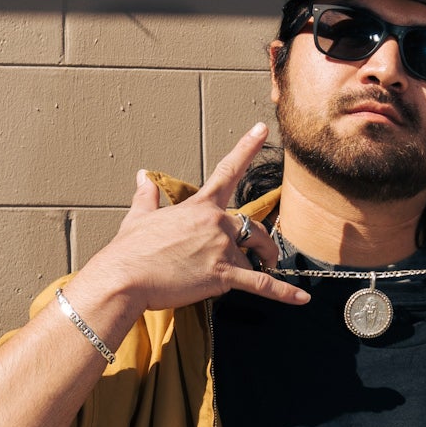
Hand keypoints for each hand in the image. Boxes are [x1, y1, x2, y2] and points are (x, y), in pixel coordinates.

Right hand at [70, 124, 308, 330]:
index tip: (262, 128)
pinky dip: (284, 292)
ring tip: (266, 271)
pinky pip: (261, 285)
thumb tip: (142, 177)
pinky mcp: (222, 276)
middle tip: (266, 254)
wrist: (123, 278)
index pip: (227, 171)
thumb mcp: (138, 218)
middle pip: (253, 226)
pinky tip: (302, 298)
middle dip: (263, 242)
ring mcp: (221, 249)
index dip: (246, 147)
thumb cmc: (129, 251)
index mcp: (198, 206)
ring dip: (262, 264)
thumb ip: (146, 196)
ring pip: (254, 255)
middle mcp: (215, 222)